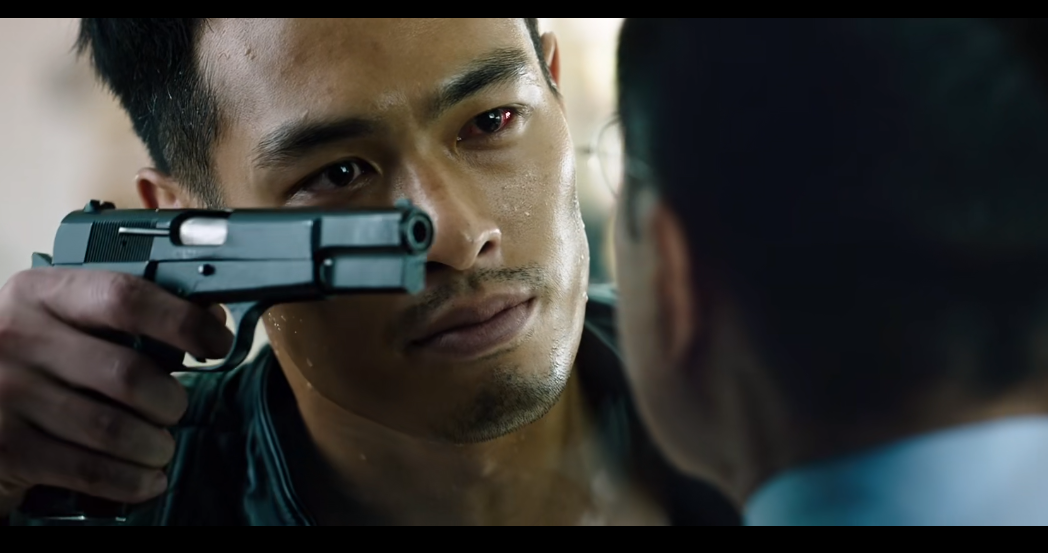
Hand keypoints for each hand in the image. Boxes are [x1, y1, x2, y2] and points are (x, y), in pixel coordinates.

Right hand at [0, 268, 231, 517]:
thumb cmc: (30, 358)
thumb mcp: (62, 320)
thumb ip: (126, 316)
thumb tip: (210, 319)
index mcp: (40, 295)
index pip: (126, 297)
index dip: (183, 321)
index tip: (216, 342)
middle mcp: (17, 338)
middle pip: (128, 374)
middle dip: (169, 400)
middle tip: (173, 409)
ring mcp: (7, 394)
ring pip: (114, 429)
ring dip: (154, 446)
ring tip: (159, 446)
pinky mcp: (7, 449)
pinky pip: (91, 471)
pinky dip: (132, 480)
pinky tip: (146, 478)